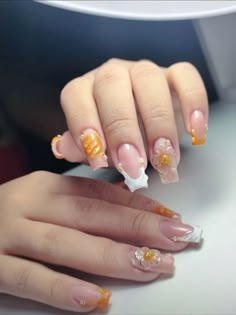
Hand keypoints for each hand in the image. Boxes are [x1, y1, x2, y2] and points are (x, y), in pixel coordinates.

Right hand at [0, 171, 201, 311]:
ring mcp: (9, 233)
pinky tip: (97, 298)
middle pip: (91, 214)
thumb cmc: (10, 216)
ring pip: (67, 243)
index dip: (136, 205)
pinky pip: (32, 277)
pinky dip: (64, 288)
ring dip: (113, 256)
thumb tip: (126, 199)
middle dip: (137, 227)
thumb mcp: (42, 200)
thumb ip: (79, 201)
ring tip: (150, 266)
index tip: (169, 218)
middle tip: (176, 238)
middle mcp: (29, 203)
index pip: (99, 192)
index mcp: (45, 186)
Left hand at [51, 59, 207, 189]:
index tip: (99, 161)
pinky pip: (186, 77)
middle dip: (123, 129)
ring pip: (149, 81)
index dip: (85, 126)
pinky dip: (193, 103)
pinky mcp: (174, 75)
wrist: (142, 124)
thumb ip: (80, 147)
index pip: (76, 96)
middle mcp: (112, 74)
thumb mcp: (95, 146)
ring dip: (158, 123)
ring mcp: (144, 71)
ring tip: (164, 157)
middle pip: (112, 87)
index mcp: (86, 89)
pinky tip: (194, 131)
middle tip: (134, 165)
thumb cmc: (115, 136)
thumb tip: (63, 148)